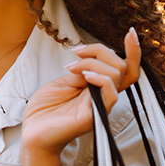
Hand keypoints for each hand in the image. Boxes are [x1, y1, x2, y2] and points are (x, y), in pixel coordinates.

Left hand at [22, 27, 141, 154]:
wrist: (31, 133)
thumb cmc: (45, 109)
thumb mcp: (63, 82)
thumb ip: (81, 71)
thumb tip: (93, 62)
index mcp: (98, 88)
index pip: (125, 69)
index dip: (133, 51)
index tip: (130, 32)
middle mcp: (104, 97)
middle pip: (122, 67)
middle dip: (101, 51)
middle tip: (77, 52)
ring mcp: (101, 107)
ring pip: (116, 76)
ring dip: (93, 63)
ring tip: (71, 67)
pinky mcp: (94, 117)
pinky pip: (110, 94)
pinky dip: (100, 79)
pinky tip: (83, 76)